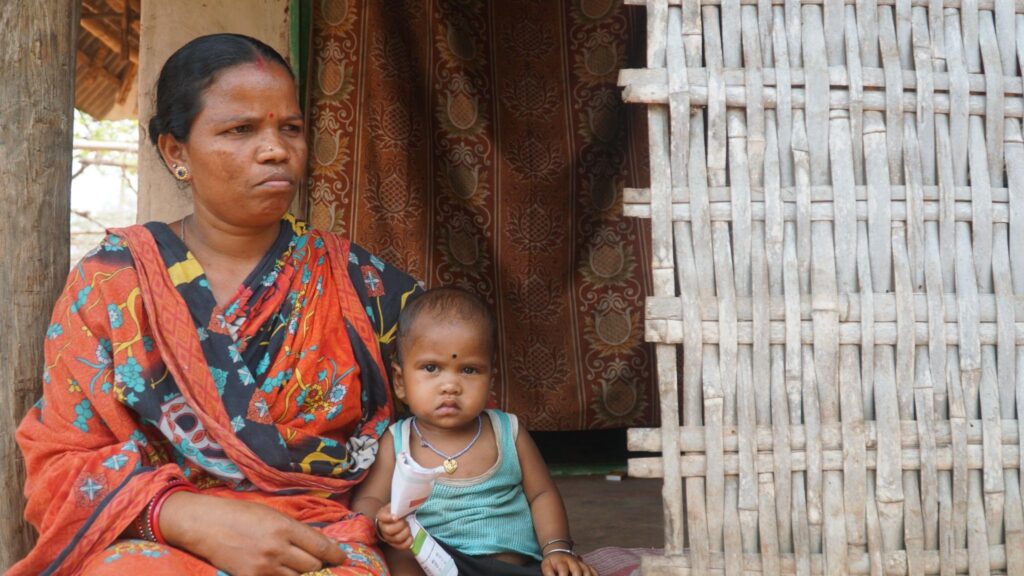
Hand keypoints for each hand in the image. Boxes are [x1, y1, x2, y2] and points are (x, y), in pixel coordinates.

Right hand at [160, 492, 346, 575]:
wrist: (204, 525)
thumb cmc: (238, 514)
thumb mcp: (271, 514)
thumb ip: (295, 529)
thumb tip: (319, 542)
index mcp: (285, 527)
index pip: (321, 546)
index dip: (336, 555)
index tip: (342, 559)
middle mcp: (278, 548)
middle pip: (312, 566)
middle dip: (318, 564)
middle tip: (317, 561)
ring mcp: (264, 566)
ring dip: (301, 573)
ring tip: (296, 565)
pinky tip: (279, 571)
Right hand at [374, 506, 412, 549]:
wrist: (397, 518)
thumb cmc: (398, 511)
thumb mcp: (397, 505)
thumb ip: (399, 505)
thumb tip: (407, 504)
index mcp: (382, 516)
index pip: (382, 517)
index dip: (389, 518)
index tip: (397, 517)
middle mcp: (383, 528)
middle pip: (389, 530)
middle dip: (400, 526)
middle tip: (406, 521)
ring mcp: (388, 537)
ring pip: (396, 539)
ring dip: (405, 533)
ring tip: (408, 527)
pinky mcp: (395, 544)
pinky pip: (401, 546)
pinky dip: (408, 542)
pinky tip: (411, 537)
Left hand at [541, 551, 597, 575]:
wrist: (558, 552)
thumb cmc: (552, 563)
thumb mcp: (546, 566)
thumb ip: (548, 573)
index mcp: (562, 561)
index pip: (563, 569)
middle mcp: (573, 562)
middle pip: (577, 570)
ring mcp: (581, 564)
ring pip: (587, 570)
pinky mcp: (586, 566)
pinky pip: (594, 570)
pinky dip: (595, 575)